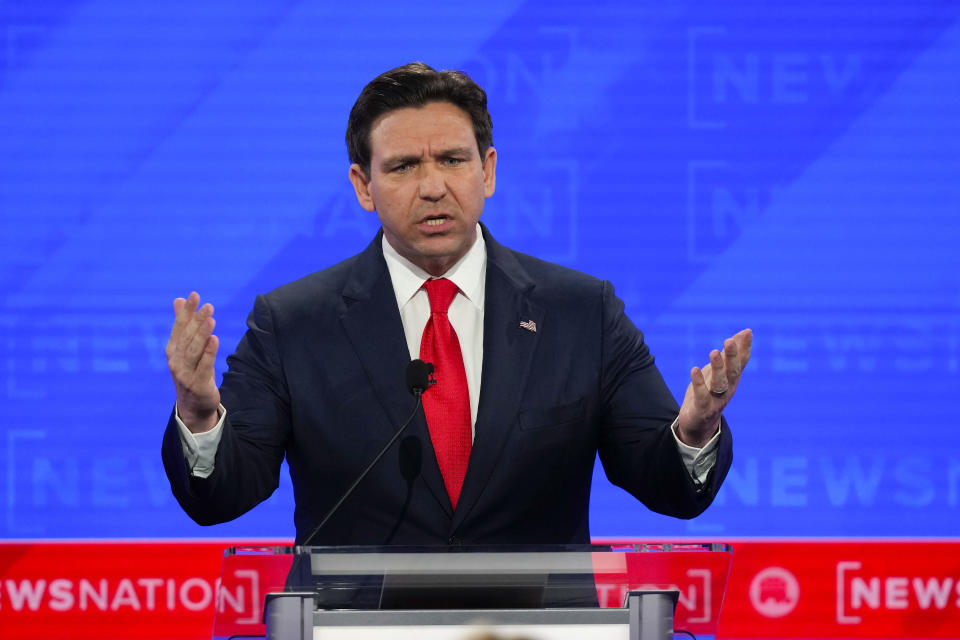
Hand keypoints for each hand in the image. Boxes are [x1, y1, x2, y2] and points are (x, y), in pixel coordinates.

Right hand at [166, 292, 220, 432]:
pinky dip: (208, 352)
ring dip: (202, 334)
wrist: (194, 405)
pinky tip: (215, 339)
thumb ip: (184, 324)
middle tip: (208, 305)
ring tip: (211, 319)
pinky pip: (204, 366)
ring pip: (194, 350)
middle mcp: (175, 361)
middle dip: (197, 320)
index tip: (194, 295)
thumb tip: (179, 299)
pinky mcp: (197, 384)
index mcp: (173, 350)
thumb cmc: (191, 372)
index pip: (179, 327)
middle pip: (187, 337)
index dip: (186, 311)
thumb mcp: (186, 348)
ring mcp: (185, 374)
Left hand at [677, 328, 751, 446]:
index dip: (745, 348)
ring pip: (720, 383)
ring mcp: (716, 400)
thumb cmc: (710, 393)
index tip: (747, 332)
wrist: (699, 424)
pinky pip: (702, 396)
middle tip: (729, 340)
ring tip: (714, 352)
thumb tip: (746, 332)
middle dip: (732, 356)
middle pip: (733, 372)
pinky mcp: (702, 409)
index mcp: (732, 379)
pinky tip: (694, 369)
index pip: (741, 362)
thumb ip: (731, 353)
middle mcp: (727, 389)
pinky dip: (699, 383)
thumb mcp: (720, 371)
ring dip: (718, 368)